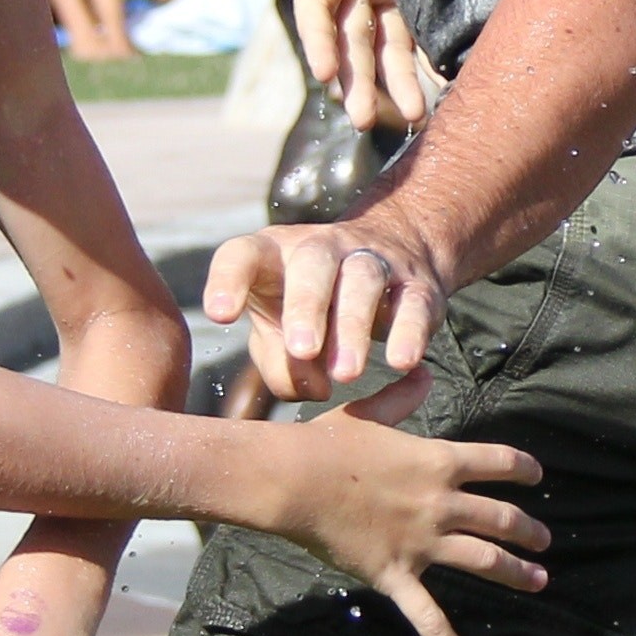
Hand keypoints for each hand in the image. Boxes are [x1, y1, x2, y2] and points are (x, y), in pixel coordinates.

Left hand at [205, 209, 454, 402]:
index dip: (229, 281)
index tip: (220, 315)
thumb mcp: (279, 329)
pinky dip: (409, 332)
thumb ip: (279, 362)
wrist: (392, 254)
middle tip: (301, 349)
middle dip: (306, 306)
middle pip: (313, 263)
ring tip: (345, 374)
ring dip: (353, 326)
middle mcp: (322, 248)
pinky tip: (401, 363)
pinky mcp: (416, 284)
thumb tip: (313, 386)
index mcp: (274, 253)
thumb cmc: (311, 306)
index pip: (244, 254)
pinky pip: (414, 303)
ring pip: (363, 280)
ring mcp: (373, 260)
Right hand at [259, 369, 549, 635]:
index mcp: (438, 461)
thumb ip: (402, 397)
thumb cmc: (325, 444)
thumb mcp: (369, 413)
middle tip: (544, 540)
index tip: (537, 477)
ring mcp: (422, 542)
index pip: (498, 463)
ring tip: (538, 580)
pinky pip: (428, 615)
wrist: (294, 480)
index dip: (523, 469)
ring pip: (484, 560)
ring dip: (516, 571)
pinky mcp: (396, 574)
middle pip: (501, 517)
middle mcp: (440, 503)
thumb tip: (425, 373)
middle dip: (528, 529)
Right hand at [295, 0, 428, 132]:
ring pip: (382, 42)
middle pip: (347, 35)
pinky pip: (413, 32)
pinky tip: (437, 87)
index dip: (317, 41)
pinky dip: (422, 60)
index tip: (325, 75)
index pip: (314, 4)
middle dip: (355, 79)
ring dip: (392, 81)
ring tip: (414, 115)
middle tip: (363, 120)